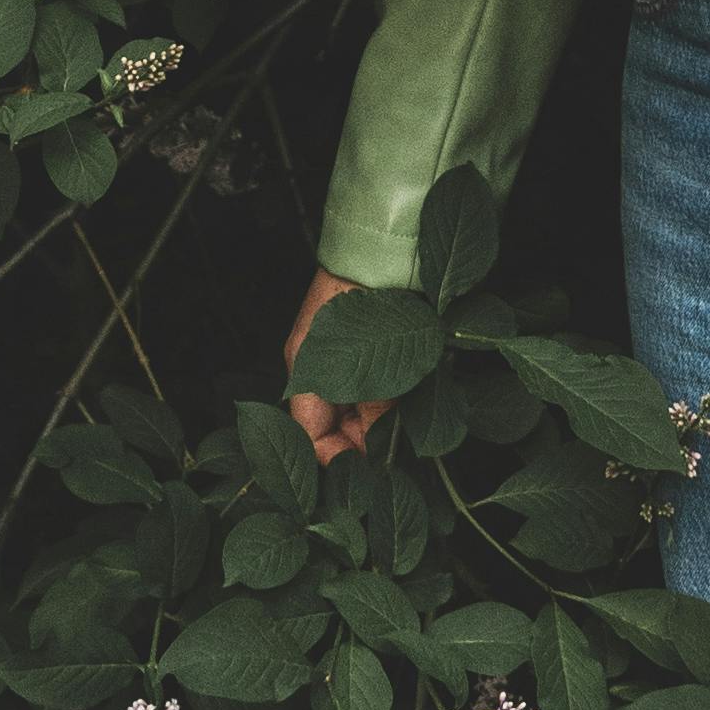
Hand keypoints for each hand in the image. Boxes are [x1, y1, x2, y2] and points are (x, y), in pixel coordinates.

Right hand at [284, 263, 388, 464]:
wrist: (379, 242)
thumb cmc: (373, 290)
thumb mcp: (377, 357)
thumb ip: (376, 406)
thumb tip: (376, 450)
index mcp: (304, 371)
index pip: (310, 437)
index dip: (338, 459)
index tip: (372, 467)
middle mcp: (311, 367)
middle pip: (328, 427)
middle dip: (360, 441)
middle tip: (396, 443)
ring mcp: (328, 356)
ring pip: (347, 410)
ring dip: (373, 420)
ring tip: (404, 417)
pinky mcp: (349, 346)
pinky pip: (359, 387)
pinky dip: (379, 398)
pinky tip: (402, 397)